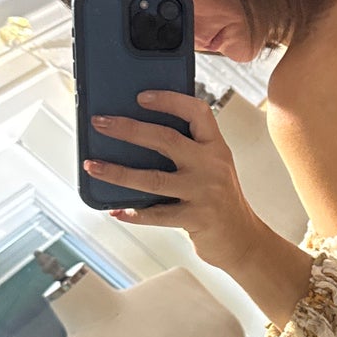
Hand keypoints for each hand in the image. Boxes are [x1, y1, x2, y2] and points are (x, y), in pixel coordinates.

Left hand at [85, 92, 262, 272]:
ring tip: (93, 166)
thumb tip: (134, 137)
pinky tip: (115, 210)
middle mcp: (212, 166)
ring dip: (118, 172)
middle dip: (128, 129)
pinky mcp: (196, 218)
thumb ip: (187, 151)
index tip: (141, 97)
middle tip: (100, 123)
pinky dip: (133, 213)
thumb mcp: (212, 168)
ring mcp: (204, 192)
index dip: (169, 100)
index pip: (197, 112)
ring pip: (153, 178)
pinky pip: (156, 215)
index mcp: (216, 147)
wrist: (242, 239)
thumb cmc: (219, 200)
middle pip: (166, 139)